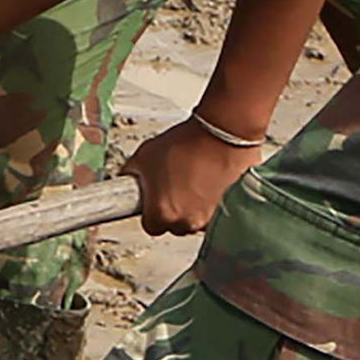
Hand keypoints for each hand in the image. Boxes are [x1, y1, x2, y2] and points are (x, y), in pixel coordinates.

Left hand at [129, 115, 272, 234]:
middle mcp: (188, 222)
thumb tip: (126, 180)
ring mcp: (213, 219)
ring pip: (197, 221)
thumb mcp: (144, 155)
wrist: (224, 133)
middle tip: (175, 187)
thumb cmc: (187, 143)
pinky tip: (211, 183)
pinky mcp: (233, 211)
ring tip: (195, 181)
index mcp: (163, 213)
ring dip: (195, 207)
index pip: (151, 226)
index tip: (153, 203)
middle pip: (175, 226)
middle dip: (174, 210)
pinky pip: (218, 213)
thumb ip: (132, 174)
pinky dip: (214, 203)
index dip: (151, 213)